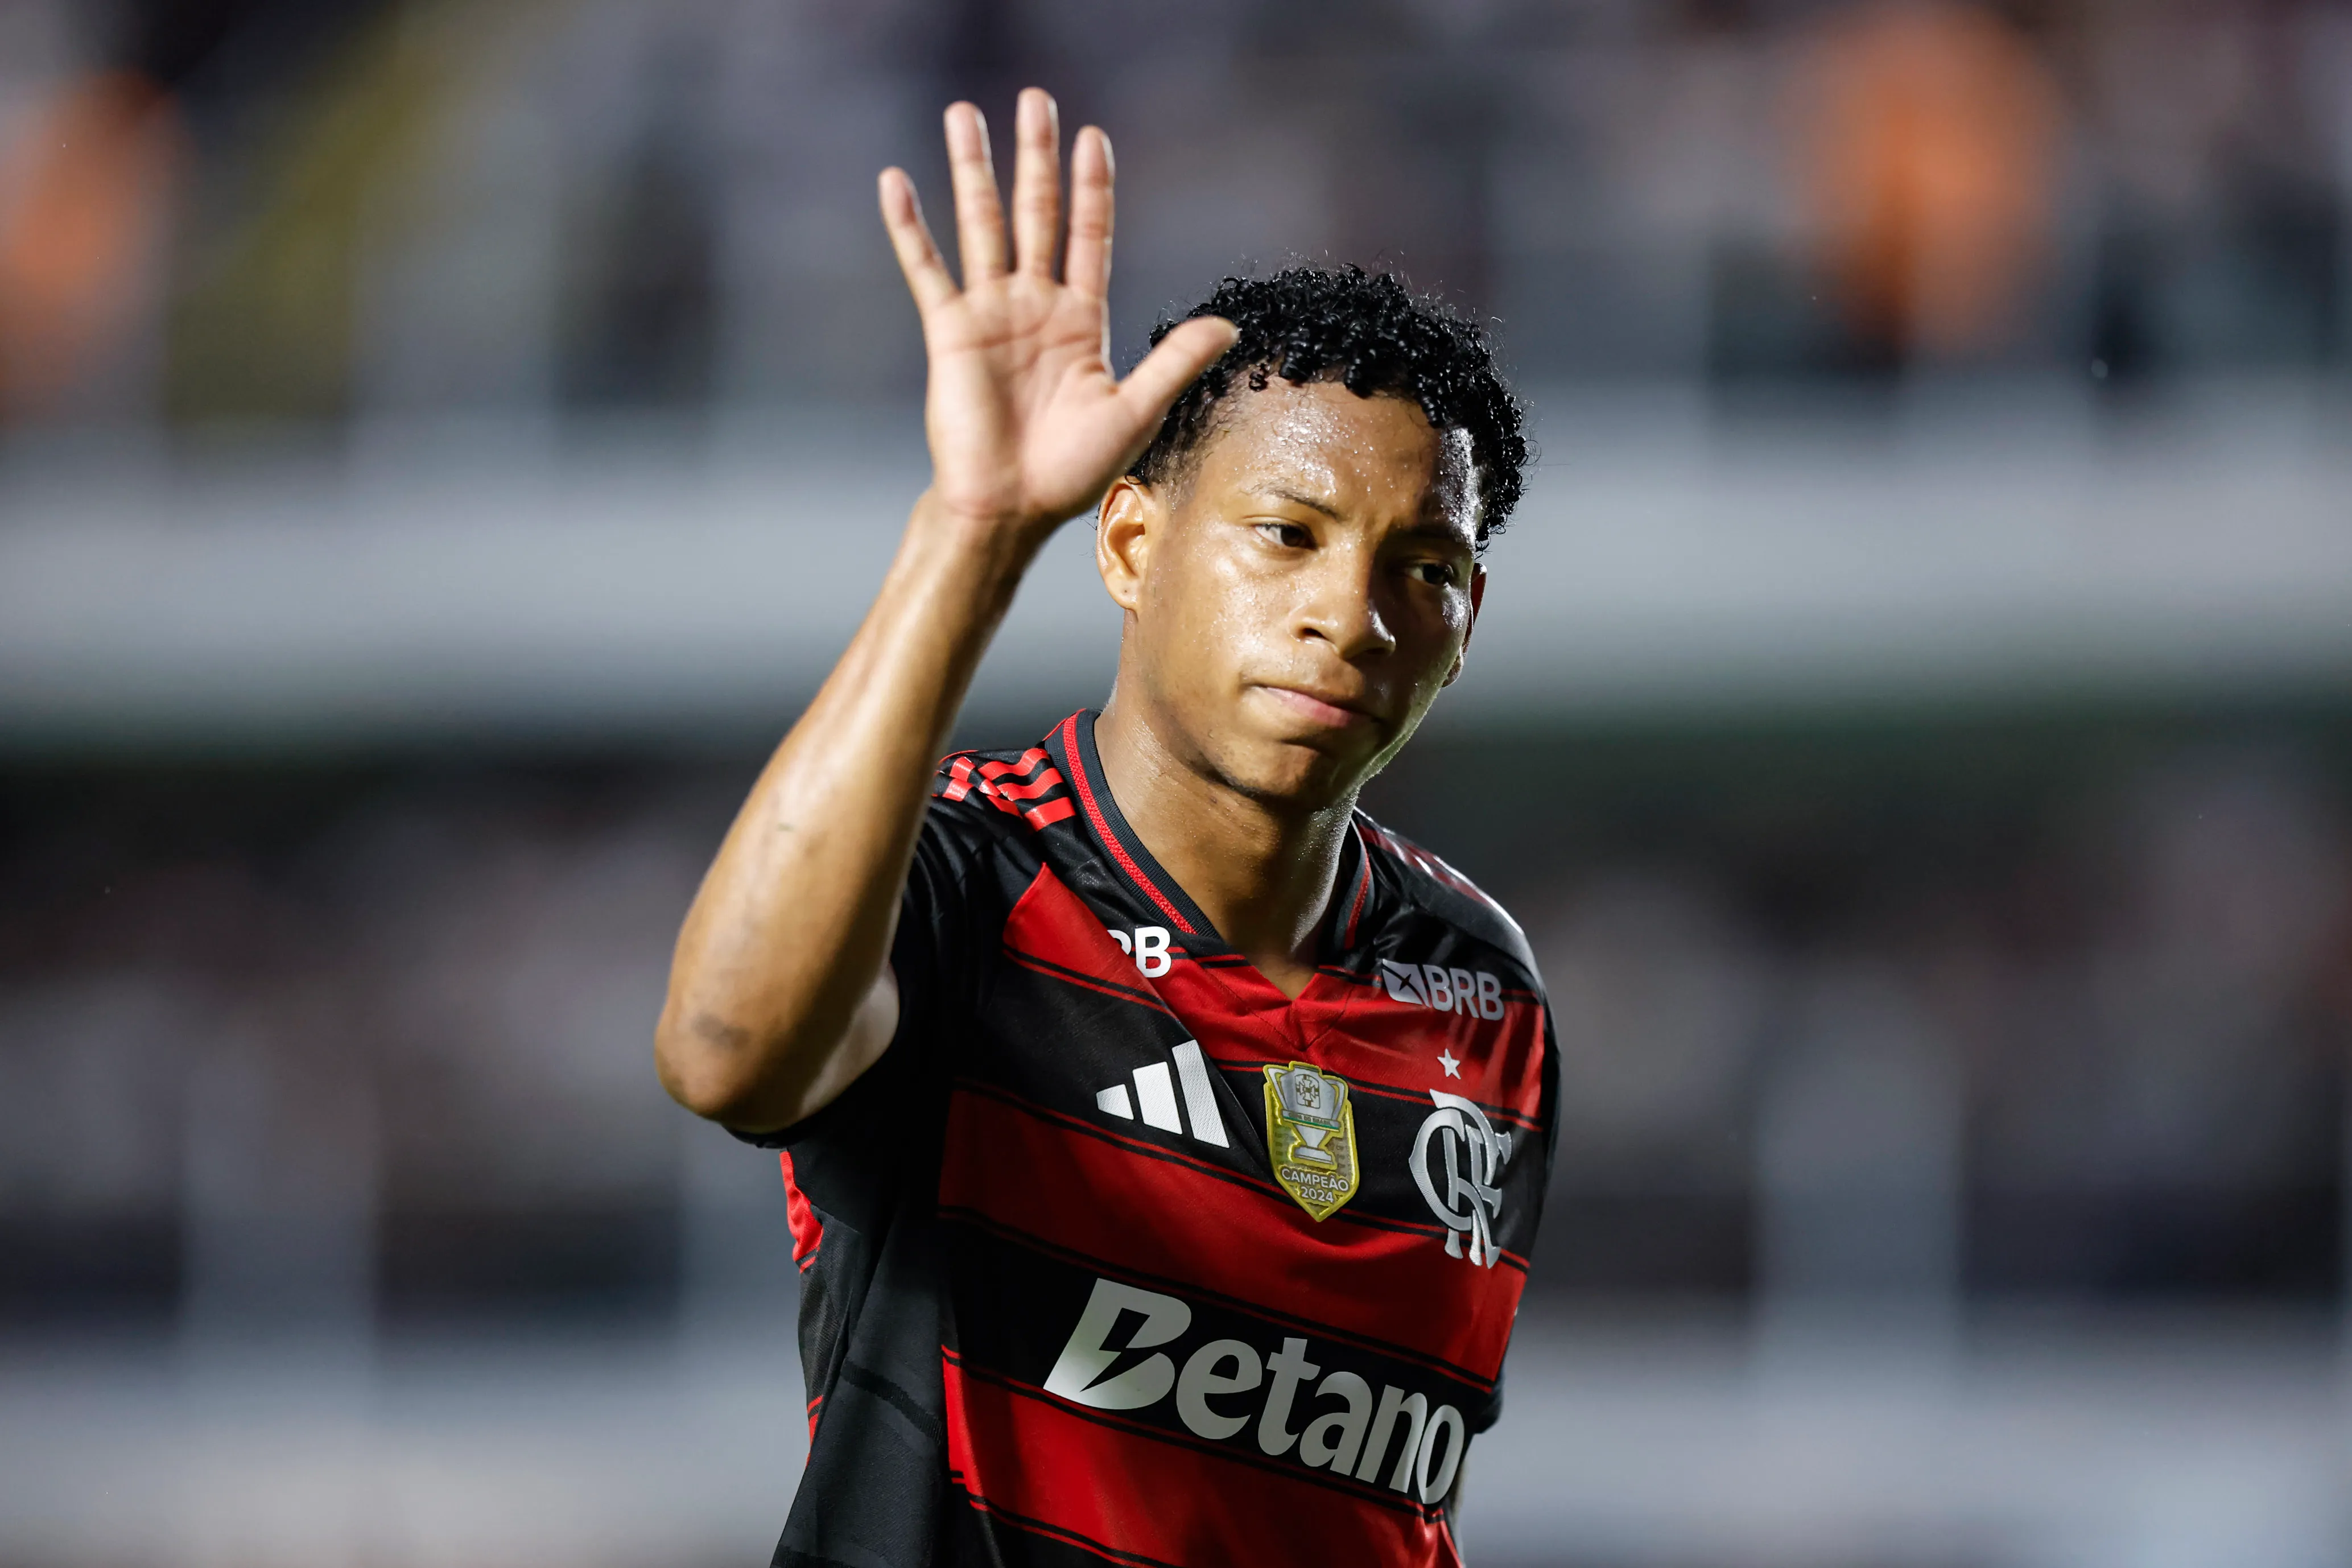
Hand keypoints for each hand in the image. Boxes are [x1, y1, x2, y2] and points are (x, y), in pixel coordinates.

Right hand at [880, 89, 1237, 538]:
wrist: (1010, 507)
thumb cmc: (1070, 470)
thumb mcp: (1135, 412)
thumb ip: (1174, 362)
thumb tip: (1230, 326)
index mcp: (1080, 320)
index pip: (1089, 236)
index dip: (1092, 188)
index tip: (1094, 137)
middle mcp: (1035, 306)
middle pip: (1037, 213)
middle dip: (1036, 157)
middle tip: (1035, 99)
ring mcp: (990, 314)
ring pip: (981, 224)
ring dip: (974, 169)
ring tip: (964, 112)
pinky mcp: (949, 332)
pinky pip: (927, 269)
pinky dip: (910, 226)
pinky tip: (897, 181)